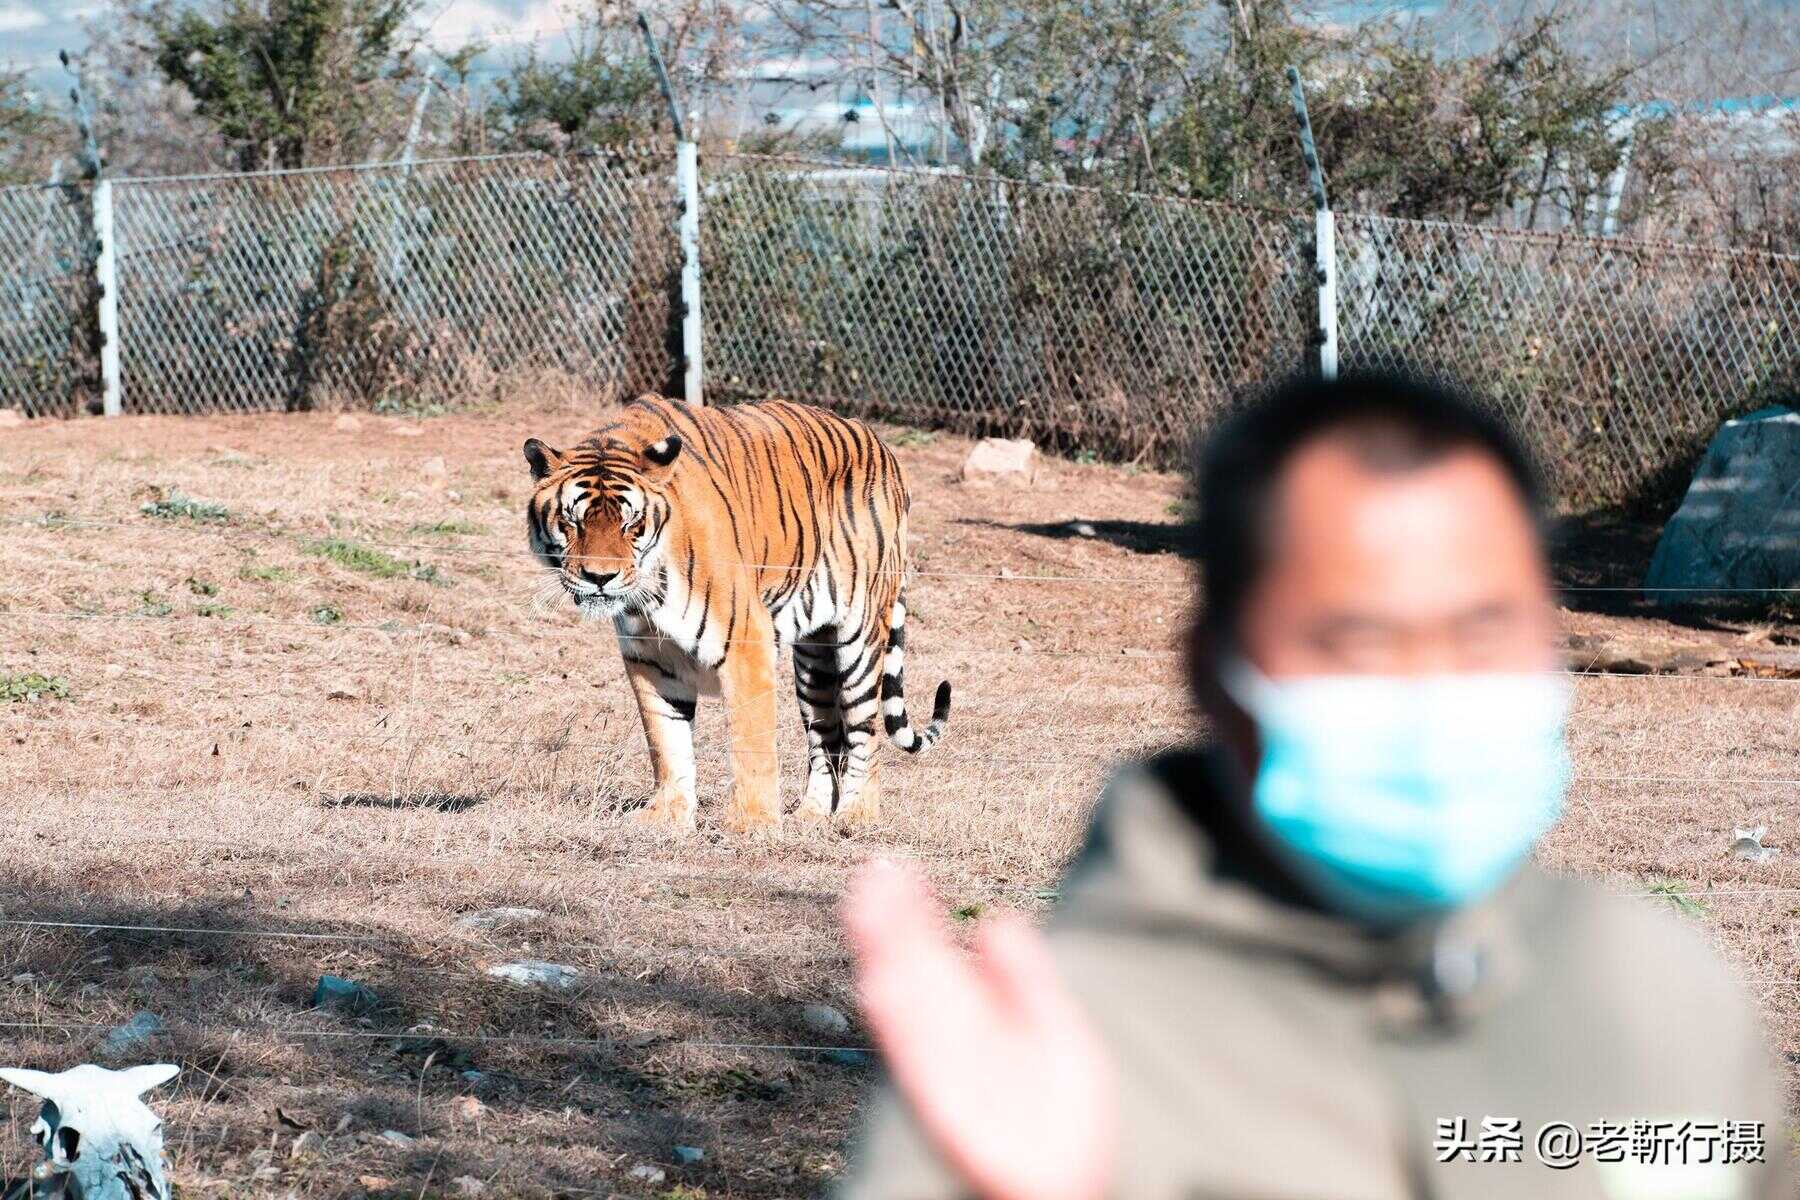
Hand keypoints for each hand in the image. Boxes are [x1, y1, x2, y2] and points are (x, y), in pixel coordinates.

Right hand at [843, 859, 1115, 1199]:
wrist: (1069, 1182)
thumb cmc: (1059, 1112)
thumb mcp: (1054, 1029)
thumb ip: (1026, 978)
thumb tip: (997, 920)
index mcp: (974, 1016)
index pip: (935, 952)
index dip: (915, 912)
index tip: (896, 870)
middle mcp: (951, 1038)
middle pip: (914, 969)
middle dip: (893, 923)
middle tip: (875, 872)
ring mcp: (946, 1070)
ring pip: (907, 1004)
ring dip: (886, 958)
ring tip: (867, 908)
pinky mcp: (946, 1105)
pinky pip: (918, 1059)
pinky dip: (898, 1023)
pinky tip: (878, 983)